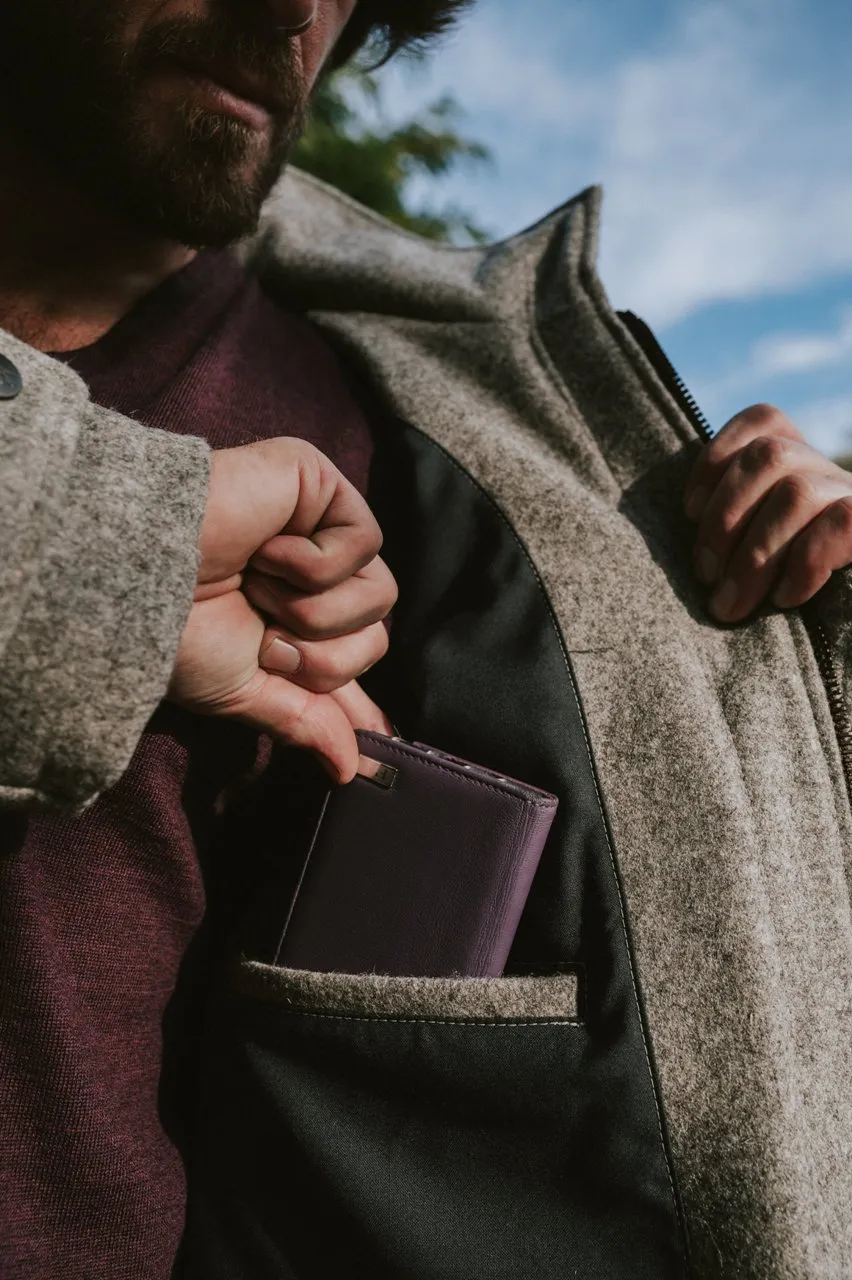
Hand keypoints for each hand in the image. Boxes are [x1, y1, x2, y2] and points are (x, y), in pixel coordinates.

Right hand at [167, 437, 396, 781]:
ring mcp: (319, 525)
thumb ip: (301, 721)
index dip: (362, 702)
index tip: (383, 744)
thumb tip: (350, 770)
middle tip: (263, 632)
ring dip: (313, 610)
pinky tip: (267, 549)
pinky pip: (365, 541)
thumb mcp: (239, 690)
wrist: (139, 576)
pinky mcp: (320, 483)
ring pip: (379, 594)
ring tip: (258, 586)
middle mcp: (312, 573)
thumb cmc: (174, 630)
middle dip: (319, 655)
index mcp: (290, 620)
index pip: (351, 662)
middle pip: (375, 637)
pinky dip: (314, 562)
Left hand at [684, 403, 851, 622]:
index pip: (764, 421)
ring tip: (732, 604)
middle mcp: (832, 474)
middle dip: (724, 518)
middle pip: (770, 455)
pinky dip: (804, 563)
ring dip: (753, 556)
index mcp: (802, 466)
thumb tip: (696, 530)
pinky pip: (841, 523)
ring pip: (797, 492)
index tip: (690, 511)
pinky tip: (785, 598)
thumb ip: (733, 529)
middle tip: (706, 576)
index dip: (718, 456)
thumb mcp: (750, 554)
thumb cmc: (781, 595)